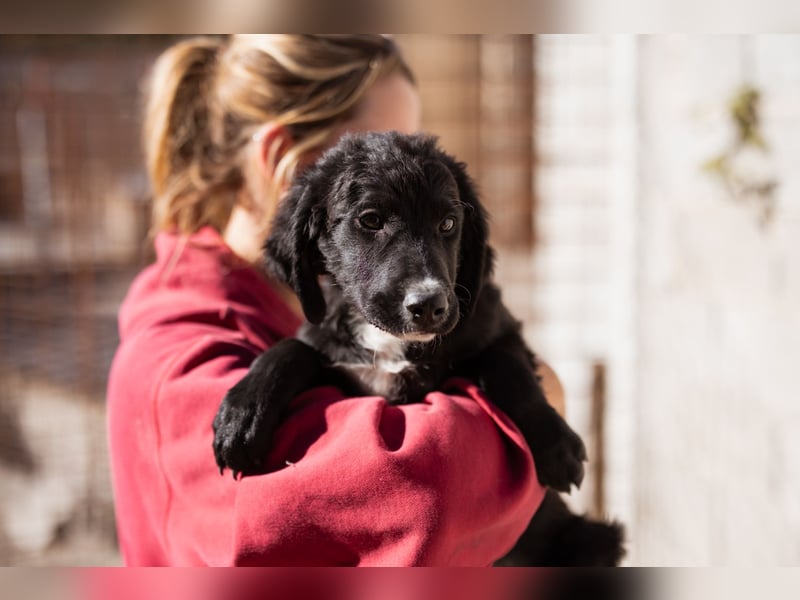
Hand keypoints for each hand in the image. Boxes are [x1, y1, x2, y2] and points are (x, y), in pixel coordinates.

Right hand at [212, 338, 322, 477]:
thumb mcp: (310, 399)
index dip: (256, 459)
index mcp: (268, 402)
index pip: (253, 441)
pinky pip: (217, 429)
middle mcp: (246, 402)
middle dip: (240, 463)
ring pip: (222, 439)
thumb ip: (301, 421)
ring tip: (238, 470)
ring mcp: (234, 401)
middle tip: (251, 472)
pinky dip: (220, 447)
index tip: (264, 465)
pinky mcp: (227, 401)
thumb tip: (296, 451)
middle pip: (233, 444)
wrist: (284, 357)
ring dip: (228, 458)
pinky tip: (226, 460)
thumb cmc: (303, 382)